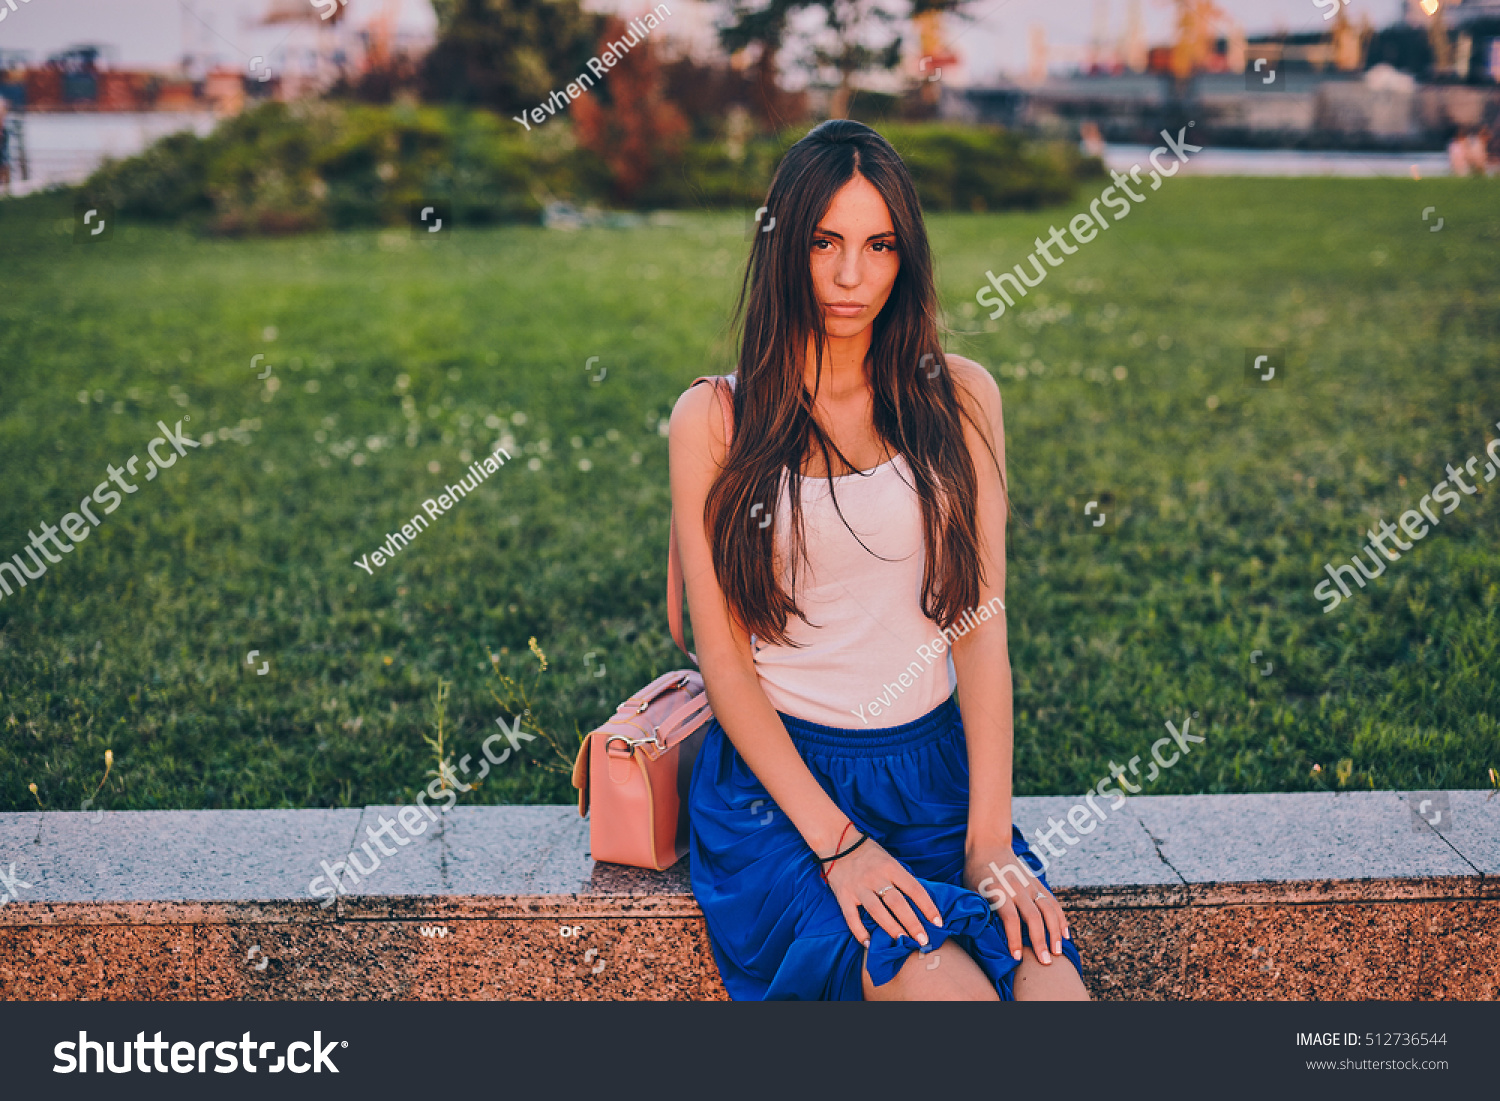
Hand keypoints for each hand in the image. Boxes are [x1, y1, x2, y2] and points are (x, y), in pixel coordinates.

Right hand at [824, 834, 942, 948]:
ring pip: (877, 911)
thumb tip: (918, 900)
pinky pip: (851, 917)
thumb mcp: (889, 859)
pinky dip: (859, 932)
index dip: (928, 907)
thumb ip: (901, 878)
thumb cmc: (868, 853)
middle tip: (923, 941)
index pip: (914, 889)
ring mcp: (859, 887)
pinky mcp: (843, 895)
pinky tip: (869, 943)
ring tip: (902, 943)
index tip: (938, 923)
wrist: (837, 842)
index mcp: (891, 867)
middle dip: (912, 924)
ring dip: (891, 928)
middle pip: (897, 903)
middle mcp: (876, 878)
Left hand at [965, 849, 1068, 963]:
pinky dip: (1060, 919)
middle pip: (1033, 917)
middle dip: (1040, 941)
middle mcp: (1017, 887)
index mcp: (998, 890)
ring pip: (1048, 909)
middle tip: (1045, 961)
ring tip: (1058, 952)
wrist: (989, 844)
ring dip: (1055, 932)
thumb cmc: (976, 874)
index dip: (1014, 939)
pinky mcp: (1038, 883)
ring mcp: (1030, 884)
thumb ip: (981, 912)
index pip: (1010, 918)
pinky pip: (1053, 902)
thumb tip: (987, 938)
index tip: (1016, 957)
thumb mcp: (971, 891)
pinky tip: (1065, 934)